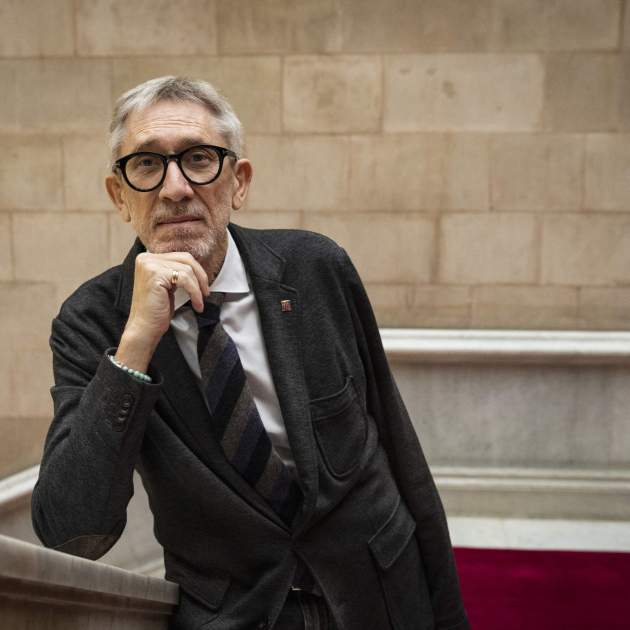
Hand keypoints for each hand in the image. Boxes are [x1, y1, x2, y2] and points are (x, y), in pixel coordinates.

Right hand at [116, 252, 209, 371]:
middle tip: (205, 292)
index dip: (196, 270)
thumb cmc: (156, 310)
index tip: (203, 285)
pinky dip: (195, 292)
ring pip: (187, 269)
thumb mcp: (168, 285)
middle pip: (185, 258)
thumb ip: (176, 271)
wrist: (144, 328)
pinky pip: (185, 279)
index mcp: (148, 259)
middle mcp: (146, 259)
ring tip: (199, 302)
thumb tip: (196, 267)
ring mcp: (150, 265)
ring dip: (198, 287)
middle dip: (200, 276)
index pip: (180, 256)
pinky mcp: (156, 274)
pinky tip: (197, 305)